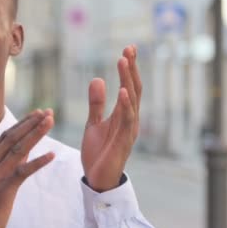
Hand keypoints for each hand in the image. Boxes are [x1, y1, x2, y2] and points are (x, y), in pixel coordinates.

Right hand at [0, 109, 55, 227]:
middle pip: (12, 138)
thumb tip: (26, 148)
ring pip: (18, 150)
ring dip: (36, 134)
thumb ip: (9, 164)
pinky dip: (37, 162)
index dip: (23, 123)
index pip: (6, 136)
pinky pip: (22, 172)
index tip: (38, 113)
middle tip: (48, 112)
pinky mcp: (3, 190)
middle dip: (31, 123)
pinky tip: (51, 155)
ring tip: (50, 123)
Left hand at [81, 45, 141, 191]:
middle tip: (128, 48)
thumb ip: (96, 103)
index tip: (127, 49)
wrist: (96, 179)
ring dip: (128, 80)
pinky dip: (126, 104)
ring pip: (131, 101)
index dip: (128, 69)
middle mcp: (130, 120)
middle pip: (133, 89)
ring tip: (123, 61)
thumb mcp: (93, 123)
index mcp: (123, 115)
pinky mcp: (123, 141)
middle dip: (131, 69)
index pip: (128, 87)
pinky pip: (127, 120)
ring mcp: (129, 130)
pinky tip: (122, 90)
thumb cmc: (98, 152)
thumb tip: (97, 78)